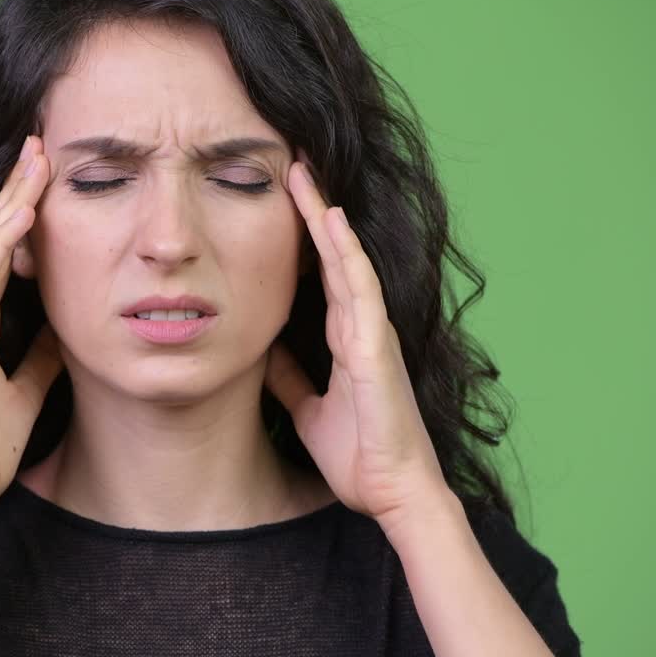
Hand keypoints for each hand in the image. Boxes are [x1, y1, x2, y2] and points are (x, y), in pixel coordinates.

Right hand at [0, 135, 63, 512]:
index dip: (20, 215)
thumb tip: (63, 330)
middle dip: (16, 190)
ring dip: (13, 199)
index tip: (43, 179)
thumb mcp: (26, 389)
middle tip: (38, 146)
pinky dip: (3, 239)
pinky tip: (25, 209)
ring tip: (36, 158)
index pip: (0, 254)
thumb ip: (40, 355)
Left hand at [264, 149, 448, 530]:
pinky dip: (344, 254)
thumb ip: (291, 377)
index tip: (281, 197)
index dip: (302, 236)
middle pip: (333, 255)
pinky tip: (330, 222)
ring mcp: (371, 333)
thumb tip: (263, 351)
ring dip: (325, 216)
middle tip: (291, 162)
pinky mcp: (377, 348)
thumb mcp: (307, 409)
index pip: (321, 274)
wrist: (392, 494)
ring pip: (346, 260)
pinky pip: (360, 290)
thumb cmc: (359, 456)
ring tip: (303, 173)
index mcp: (345, 339)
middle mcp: (360, 327)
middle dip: (312, 209)